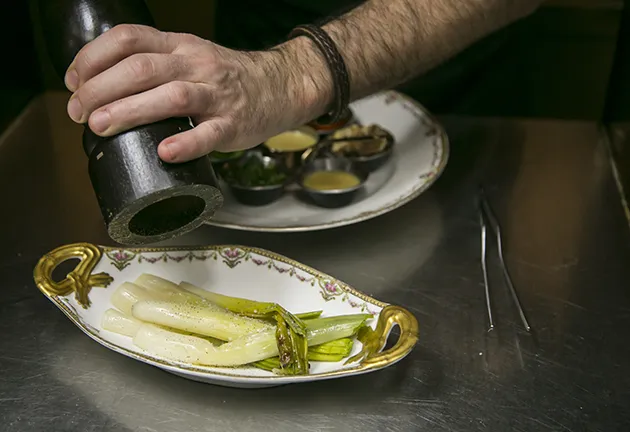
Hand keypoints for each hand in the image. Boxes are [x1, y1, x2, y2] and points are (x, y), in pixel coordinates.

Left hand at [64, 24, 328, 161]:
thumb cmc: (227, 77)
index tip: (73, 82)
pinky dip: (186, 143)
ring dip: (130, 110)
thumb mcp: (190, 57)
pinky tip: (166, 152)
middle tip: (78, 112)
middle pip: (141, 68)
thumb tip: (102, 91)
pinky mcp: (233, 124)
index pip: (129, 39)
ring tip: (101, 126)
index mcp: (180, 46)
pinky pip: (210, 133)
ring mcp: (217, 94)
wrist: (279, 86)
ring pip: (171, 96)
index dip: (93, 57)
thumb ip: (155, 65)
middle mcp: (196, 65)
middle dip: (100, 89)